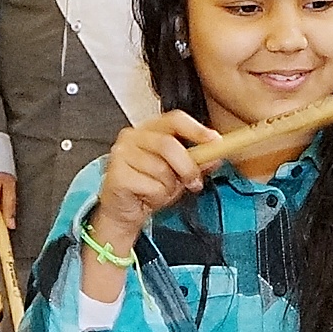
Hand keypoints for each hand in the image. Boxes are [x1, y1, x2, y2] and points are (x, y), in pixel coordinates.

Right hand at [88, 111, 216, 253]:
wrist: (122, 211)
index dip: (196, 129)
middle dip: (187, 166)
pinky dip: (157, 197)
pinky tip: (147, 197)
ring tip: (161, 191)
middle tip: (193, 181)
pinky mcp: (117, 175)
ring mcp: (121, 154)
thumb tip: (215, 157)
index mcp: (149, 130)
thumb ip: (196, 163)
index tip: (215, 141)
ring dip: (169, 187)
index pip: (175, 120)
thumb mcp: (178, 174)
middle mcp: (132, 137)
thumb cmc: (147, 187)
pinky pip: (151, 186)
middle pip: (169, 145)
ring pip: (161, 169)